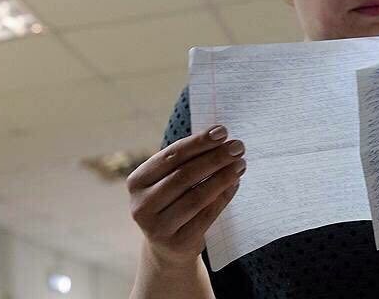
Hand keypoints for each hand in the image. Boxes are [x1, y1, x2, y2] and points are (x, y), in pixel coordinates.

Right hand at [127, 125, 245, 268]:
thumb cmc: (174, 201)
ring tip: (241, 164)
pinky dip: (223, 197)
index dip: (198, 142)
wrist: (169, 247)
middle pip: (185, 175)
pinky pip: (206, 215)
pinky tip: (235, 184)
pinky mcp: (176, 243)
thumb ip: (189, 160)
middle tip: (238, 147)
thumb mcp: (171, 180)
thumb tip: (222, 138)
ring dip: (223, 177)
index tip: (222, 131)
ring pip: (197, 196)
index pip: (171, 156)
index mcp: (137, 181)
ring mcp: (156, 227)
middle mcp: (141, 204)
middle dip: (215, 158)